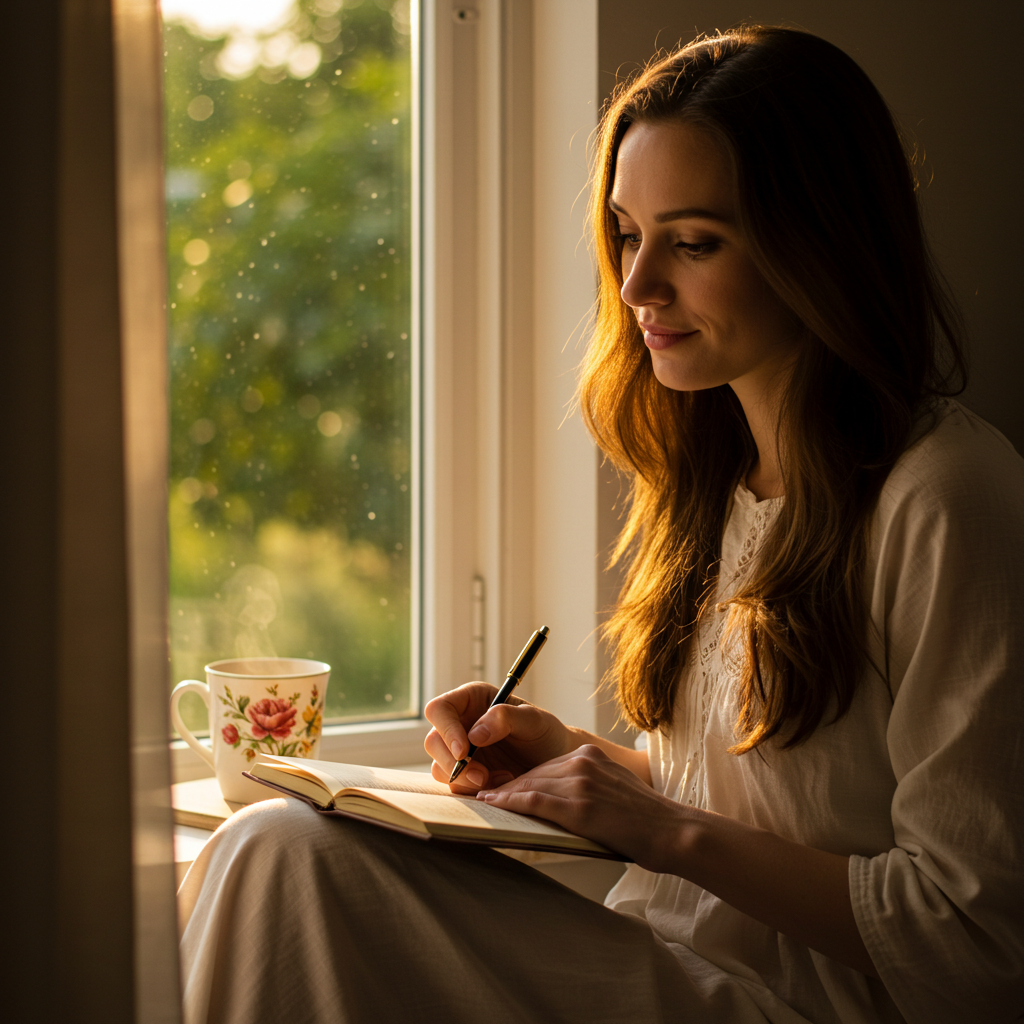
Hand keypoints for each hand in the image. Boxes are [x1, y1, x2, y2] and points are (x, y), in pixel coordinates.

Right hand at [424, 683, 578, 793]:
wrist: (555, 762)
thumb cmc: (545, 733)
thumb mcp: (533, 720)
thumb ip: (505, 718)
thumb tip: (474, 734)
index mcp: (472, 700)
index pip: (440, 709)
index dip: (446, 729)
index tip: (464, 750)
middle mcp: (461, 723)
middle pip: (433, 741)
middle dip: (453, 762)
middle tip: (481, 776)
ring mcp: (460, 750)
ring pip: (439, 766)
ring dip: (464, 779)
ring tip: (499, 779)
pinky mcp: (466, 774)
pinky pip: (455, 785)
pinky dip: (473, 790)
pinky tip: (500, 784)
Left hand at [475, 743, 686, 869]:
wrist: (673, 831)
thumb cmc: (647, 820)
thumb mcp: (614, 789)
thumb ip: (587, 787)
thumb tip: (558, 802)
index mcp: (591, 755)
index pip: (546, 766)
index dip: (522, 779)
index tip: (503, 788)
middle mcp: (583, 762)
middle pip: (534, 774)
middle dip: (509, 787)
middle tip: (485, 796)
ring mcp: (580, 782)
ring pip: (530, 785)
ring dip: (503, 795)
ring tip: (484, 803)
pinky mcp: (578, 806)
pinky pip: (534, 801)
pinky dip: (510, 803)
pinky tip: (494, 806)